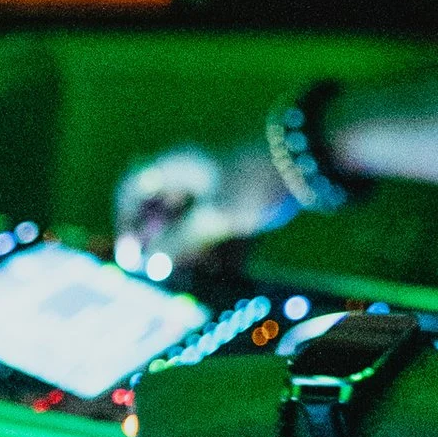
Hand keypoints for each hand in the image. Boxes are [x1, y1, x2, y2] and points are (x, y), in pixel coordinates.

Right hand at [114, 134, 291, 274]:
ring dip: (195, 251)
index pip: (132, 190)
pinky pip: (223, 222)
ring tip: (201, 282)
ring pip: (195, 220)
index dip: (126, 223)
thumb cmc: (253, 179)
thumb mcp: (213, 217)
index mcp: (174, 166)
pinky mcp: (245, 193)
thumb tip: (152, 264)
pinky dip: (222, 246)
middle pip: (164, 211)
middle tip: (169, 277)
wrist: (312, 153)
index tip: (134, 258)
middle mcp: (192, 171)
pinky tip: (230, 274)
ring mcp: (220, 181)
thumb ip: (179, 242)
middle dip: (164, 246)